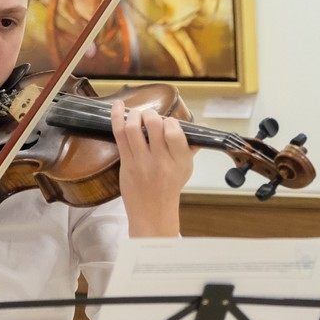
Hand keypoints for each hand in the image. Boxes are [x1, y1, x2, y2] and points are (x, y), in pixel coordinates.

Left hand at [110, 99, 195, 235]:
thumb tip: (203, 127)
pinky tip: (117, 106)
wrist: (153, 213)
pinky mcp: (126, 164)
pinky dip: (116, 117)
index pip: (174, 131)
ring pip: (134, 128)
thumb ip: (192, 145)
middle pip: (154, 125)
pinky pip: (120, 135)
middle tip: (150, 117)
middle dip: (151, 114)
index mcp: (179, 160)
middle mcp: (161, 161)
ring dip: (135, 115)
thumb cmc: (170, 187)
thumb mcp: (186, 167)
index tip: (167, 123)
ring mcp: (141, 162)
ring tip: (137, 116)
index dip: (169, 121)